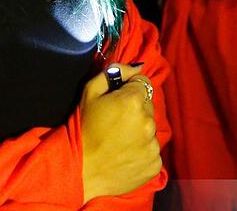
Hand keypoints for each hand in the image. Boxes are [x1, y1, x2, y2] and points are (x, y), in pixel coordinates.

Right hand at [81, 63, 160, 199]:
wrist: (81, 169)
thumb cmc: (83, 127)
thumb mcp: (90, 91)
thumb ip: (114, 72)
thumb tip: (135, 67)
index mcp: (134, 101)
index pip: (143, 82)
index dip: (129, 88)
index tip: (117, 98)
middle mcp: (149, 122)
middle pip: (148, 105)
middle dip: (135, 108)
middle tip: (115, 120)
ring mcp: (153, 145)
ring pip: (150, 128)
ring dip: (138, 130)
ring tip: (118, 139)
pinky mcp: (155, 164)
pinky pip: (151, 150)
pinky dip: (141, 150)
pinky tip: (124, 153)